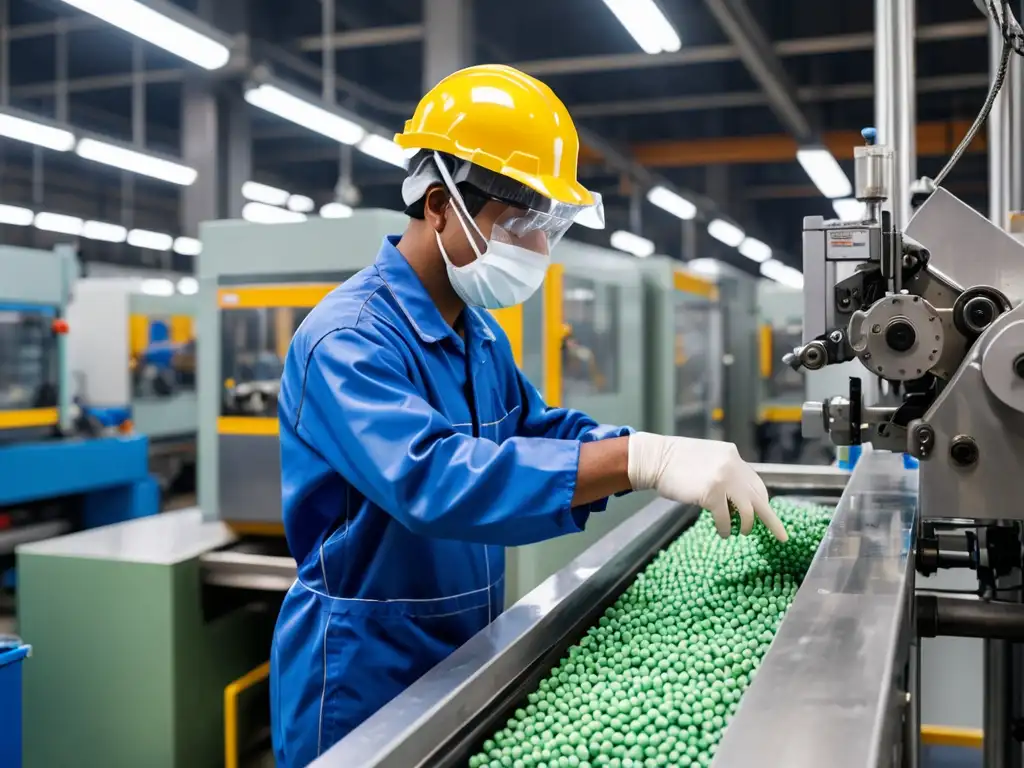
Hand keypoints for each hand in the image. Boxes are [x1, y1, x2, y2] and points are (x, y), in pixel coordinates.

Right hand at [627, 432, 786, 541]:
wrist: (655, 458)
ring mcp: (724, 480)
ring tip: (738, 533)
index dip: (761, 502)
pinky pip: (725, 519)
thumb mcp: (706, 459)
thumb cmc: (674, 462)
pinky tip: (722, 533)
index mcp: (732, 456)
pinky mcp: (712, 493)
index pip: (756, 483)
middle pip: (760, 498)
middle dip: (772, 521)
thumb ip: (723, 472)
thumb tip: (734, 497)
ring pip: (747, 512)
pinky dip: (725, 529)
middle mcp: (733, 466)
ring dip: (745, 526)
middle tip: (782, 537)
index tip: (765, 513)